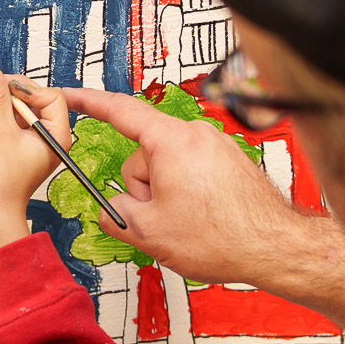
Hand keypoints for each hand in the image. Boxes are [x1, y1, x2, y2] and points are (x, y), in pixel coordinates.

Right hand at [0, 67, 68, 252]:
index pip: (52, 97)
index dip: (29, 88)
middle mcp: (51, 137)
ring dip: (6, 100)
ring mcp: (37, 142)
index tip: (7, 86)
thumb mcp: (0, 131)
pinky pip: (16, 119)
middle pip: (38, 99)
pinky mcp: (23, 145)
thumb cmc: (4, 181)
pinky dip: (2, 111)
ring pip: (25, 108)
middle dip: (16, 91)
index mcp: (58, 135)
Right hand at [60, 88, 344, 343]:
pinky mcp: (229, 162)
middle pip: (143, 154)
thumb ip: (115, 214)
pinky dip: (187, 196)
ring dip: (166, 196)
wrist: (276, 248)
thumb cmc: (224, 237)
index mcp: (172, 142)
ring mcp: (215, 147)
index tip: (68, 95)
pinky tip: (204, 221)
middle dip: (142, 188)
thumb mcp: (148, 232)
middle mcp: (195, 135)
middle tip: (159, 220)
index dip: (88, 103)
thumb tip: (112, 209)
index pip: (119, 111)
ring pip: (167, 167)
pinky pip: (190, 174)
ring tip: (188, 224)